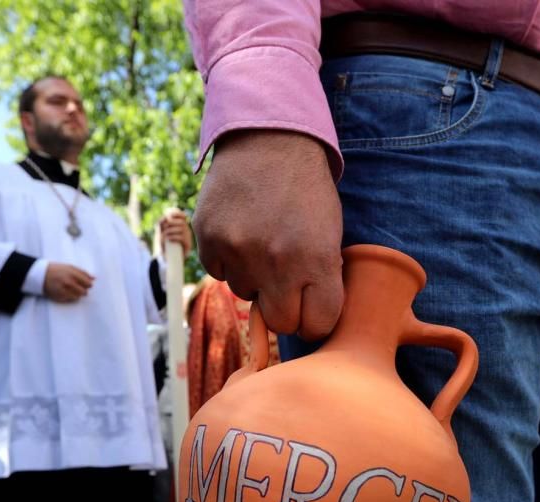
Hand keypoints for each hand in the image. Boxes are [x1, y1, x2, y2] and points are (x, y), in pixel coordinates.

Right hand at [43, 262, 93, 302]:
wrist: (41, 274)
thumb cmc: (57, 270)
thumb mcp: (70, 267)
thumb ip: (83, 272)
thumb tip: (94, 278)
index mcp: (72, 274)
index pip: (87, 283)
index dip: (88, 284)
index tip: (87, 284)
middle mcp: (69, 282)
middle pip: (84, 291)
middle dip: (83, 290)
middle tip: (78, 287)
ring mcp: (64, 290)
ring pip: (78, 296)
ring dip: (77, 294)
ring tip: (71, 289)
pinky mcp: (59, 296)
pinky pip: (70, 299)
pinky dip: (71, 296)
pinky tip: (66, 292)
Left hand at [159, 210, 193, 255]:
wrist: (165, 258)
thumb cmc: (163, 244)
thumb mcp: (160, 231)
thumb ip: (161, 222)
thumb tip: (166, 216)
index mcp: (181, 225)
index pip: (181, 215)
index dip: (177, 213)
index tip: (168, 216)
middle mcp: (186, 230)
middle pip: (181, 222)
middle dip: (170, 224)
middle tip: (163, 230)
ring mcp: (188, 238)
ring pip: (181, 229)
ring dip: (170, 231)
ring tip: (164, 236)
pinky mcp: (188, 245)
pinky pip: (182, 237)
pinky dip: (174, 237)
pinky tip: (169, 239)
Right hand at [194, 130, 343, 339]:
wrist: (267, 137)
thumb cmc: (306, 188)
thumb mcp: (331, 231)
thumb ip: (322, 277)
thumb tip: (310, 318)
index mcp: (317, 260)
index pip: (317, 325)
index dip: (315, 320)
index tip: (312, 308)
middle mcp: (276, 261)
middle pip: (279, 323)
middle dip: (285, 308)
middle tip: (287, 283)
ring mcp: (238, 251)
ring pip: (246, 295)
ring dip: (255, 278)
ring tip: (262, 241)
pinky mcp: (209, 240)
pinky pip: (219, 273)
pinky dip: (229, 260)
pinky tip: (240, 232)